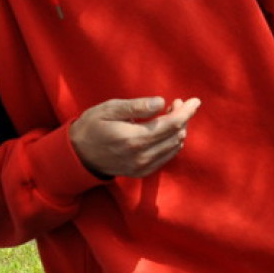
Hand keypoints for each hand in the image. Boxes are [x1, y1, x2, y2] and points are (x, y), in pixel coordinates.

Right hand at [69, 97, 200, 178]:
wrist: (78, 154)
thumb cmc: (93, 126)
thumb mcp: (110, 109)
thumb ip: (137, 106)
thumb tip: (162, 102)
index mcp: (133, 139)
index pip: (172, 125)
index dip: (186, 111)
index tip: (195, 100)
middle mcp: (141, 156)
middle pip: (177, 135)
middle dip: (183, 117)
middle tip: (177, 103)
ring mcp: (142, 167)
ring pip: (175, 146)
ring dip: (179, 129)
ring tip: (170, 113)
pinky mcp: (142, 172)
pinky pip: (167, 156)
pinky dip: (173, 141)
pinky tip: (166, 130)